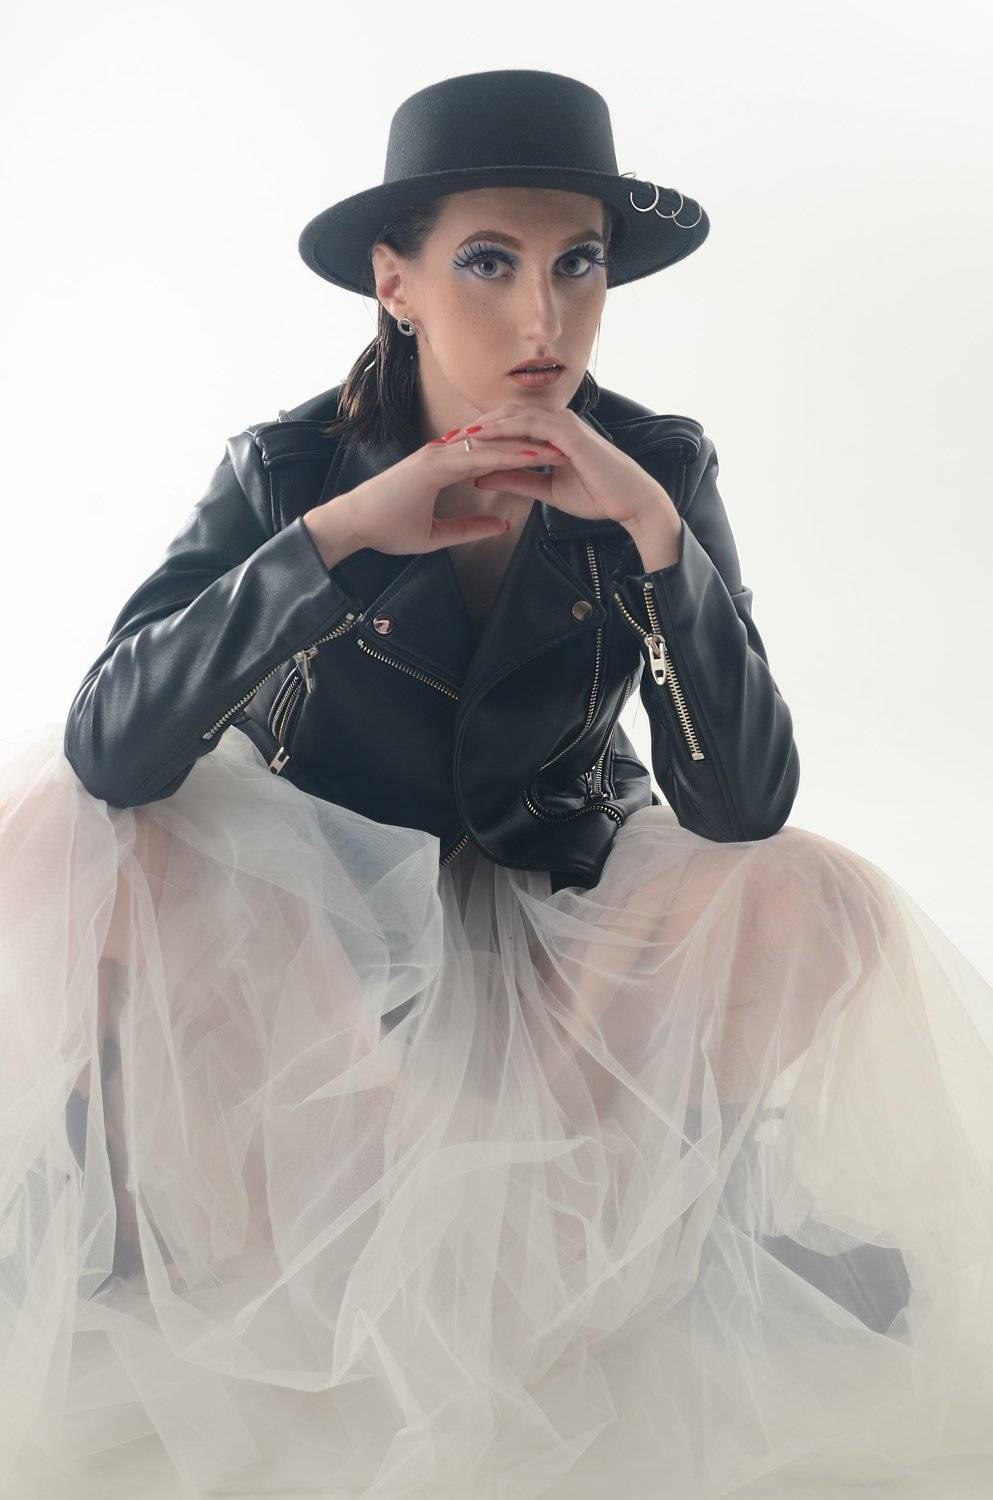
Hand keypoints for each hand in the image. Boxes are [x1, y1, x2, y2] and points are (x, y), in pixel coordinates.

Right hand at [315, 429, 569, 557]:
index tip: (552, 460)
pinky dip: (505, 455)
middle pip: (497, 444)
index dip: (522, 456)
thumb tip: (502, 524)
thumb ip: (468, 528)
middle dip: (532, 445)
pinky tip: (531, 456)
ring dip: (527, 447)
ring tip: (560, 447)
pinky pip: (476, 456)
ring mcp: (437, 455)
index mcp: (443, 466)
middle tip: (567, 446)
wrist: (352, 526)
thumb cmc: (385, 529)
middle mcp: (442, 454)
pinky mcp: (432, 464)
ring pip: (492, 445)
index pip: (492, 457)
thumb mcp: (436, 535)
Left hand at [465, 401, 679, 532]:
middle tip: (444, 439)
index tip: (452, 447)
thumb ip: (517, 479)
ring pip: (513, 416)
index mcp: (552, 432)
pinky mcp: (568, 432)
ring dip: (482, 426)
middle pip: (505, 415)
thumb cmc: (597, 495)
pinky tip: (482, 439)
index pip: (509, 425)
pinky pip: (528, 426)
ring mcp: (563, 423)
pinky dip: (503, 431)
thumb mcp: (546, 489)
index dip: (480, 434)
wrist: (631, 503)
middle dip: (473, 427)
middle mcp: (556, 421)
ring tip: (455, 437)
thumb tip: (482, 476)